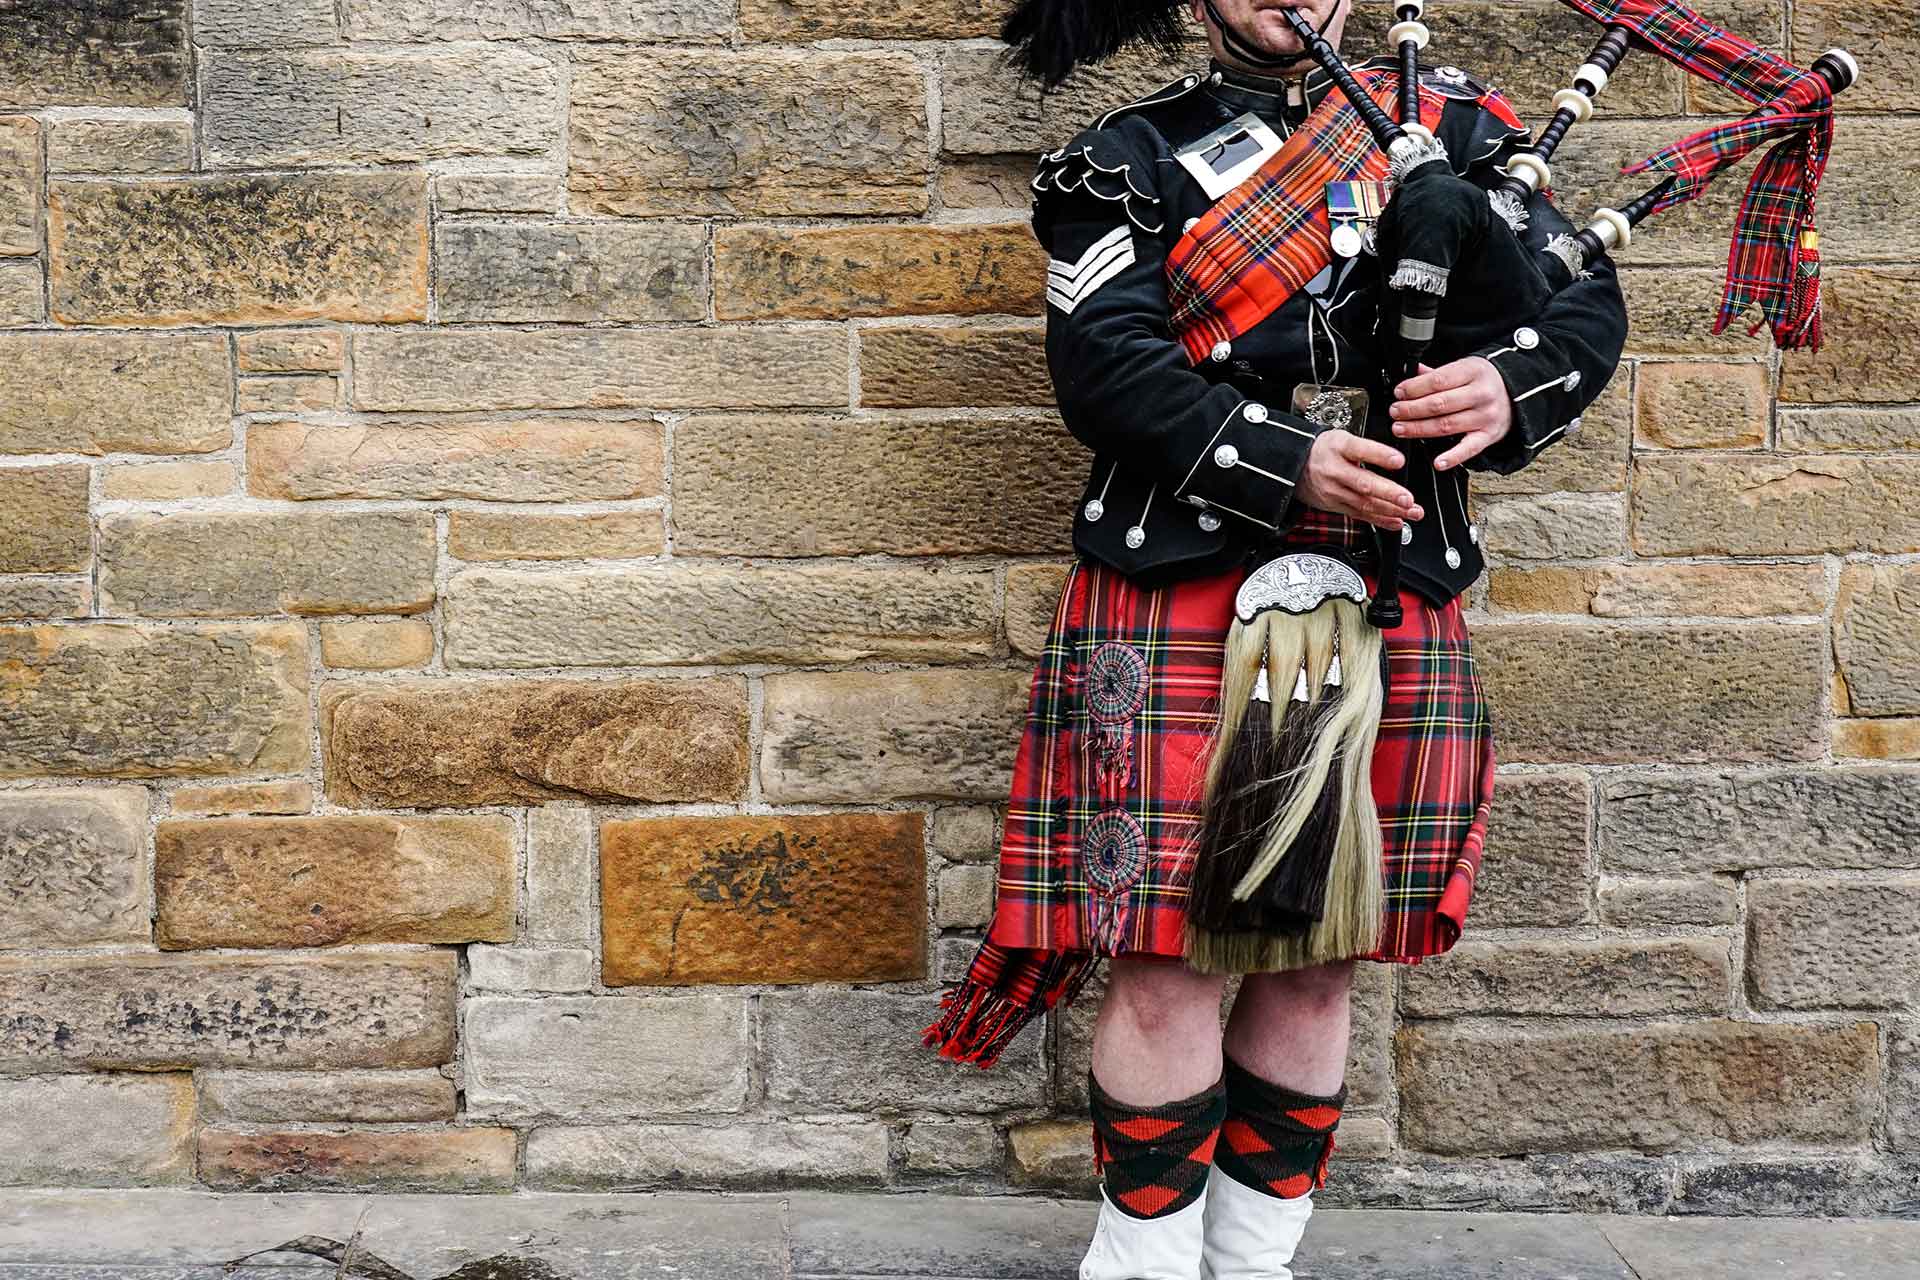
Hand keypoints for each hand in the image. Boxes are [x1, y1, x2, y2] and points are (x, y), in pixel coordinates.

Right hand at [1298, 428, 1424, 530]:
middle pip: (1363, 483)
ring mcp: (1334, 491)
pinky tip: (1396, 521)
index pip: (1359, 449)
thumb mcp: (1341, 438)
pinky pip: (1359, 515)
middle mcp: (1335, 471)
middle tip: (1408, 499)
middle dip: (1388, 493)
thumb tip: (1397, 460)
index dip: (1379, 455)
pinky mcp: (1335, 505)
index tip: (1399, 460)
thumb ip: (1367, 448)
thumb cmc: (1323, 450)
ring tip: (1412, 512)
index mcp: (1338, 448)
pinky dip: (1380, 520)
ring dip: (1391, 510)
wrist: (1294, 467)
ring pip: (1364, 503)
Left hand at [1389, 357, 1513, 469]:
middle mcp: (1481, 394)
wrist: (1517, 394)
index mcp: (1473, 371)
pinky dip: (1453, 457)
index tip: (1398, 393)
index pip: (1438, 380)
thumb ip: (1438, 373)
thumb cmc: (1484, 381)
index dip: (1414, 388)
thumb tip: (1410, 372)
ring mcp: (1486, 416)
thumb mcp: (1465, 368)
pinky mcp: (1489, 436)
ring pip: (1447, 425)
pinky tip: (1438, 462)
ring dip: (1419, 429)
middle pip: (1440, 404)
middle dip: (1412, 409)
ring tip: (1400, 429)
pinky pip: (1469, 448)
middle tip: (1395, 412)